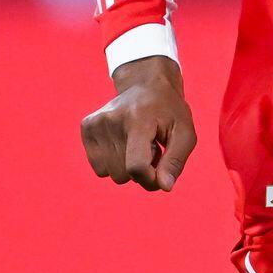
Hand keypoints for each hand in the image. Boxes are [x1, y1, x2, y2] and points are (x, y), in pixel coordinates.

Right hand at [80, 55, 196, 191]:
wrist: (146, 84)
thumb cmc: (169, 111)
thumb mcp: (184, 133)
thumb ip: (175, 161)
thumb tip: (164, 187)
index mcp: (138, 120)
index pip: (137, 167)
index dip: (151, 179)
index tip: (161, 171)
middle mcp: (112, 120)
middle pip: (124, 174)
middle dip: (142, 170)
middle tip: (150, 146)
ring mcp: (96, 123)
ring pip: (111, 174)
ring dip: (128, 166)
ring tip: (138, 144)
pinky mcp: (87, 127)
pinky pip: (99, 168)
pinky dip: (114, 162)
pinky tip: (124, 143)